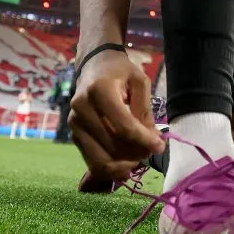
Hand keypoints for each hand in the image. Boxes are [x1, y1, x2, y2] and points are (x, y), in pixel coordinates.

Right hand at [68, 49, 163, 182]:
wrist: (94, 66)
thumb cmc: (120, 71)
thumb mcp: (139, 82)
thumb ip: (145, 110)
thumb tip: (153, 140)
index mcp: (99, 91)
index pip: (124, 127)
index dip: (144, 141)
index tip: (160, 146)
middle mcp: (82, 109)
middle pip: (113, 147)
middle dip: (137, 154)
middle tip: (151, 150)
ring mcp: (74, 124)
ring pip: (101, 160)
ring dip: (124, 165)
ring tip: (139, 155)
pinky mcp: (73, 135)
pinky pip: (93, 162)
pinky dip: (112, 167)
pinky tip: (126, 160)